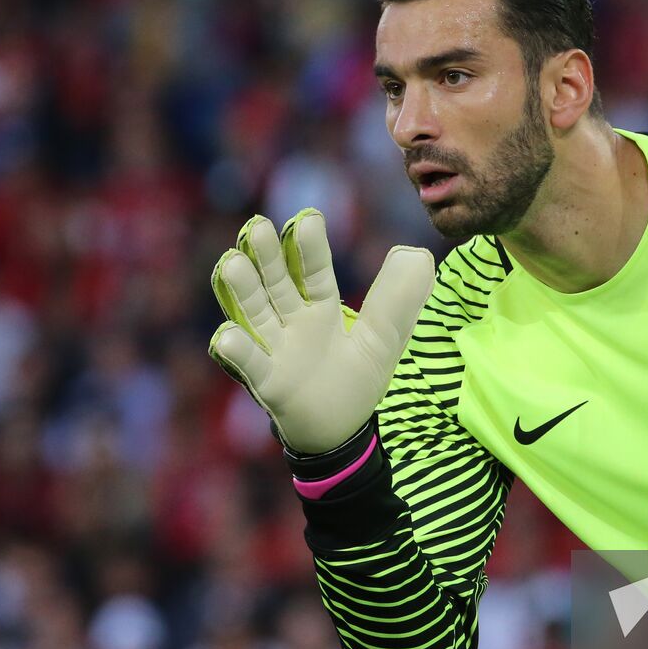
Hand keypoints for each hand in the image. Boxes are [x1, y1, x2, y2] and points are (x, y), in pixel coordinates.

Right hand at [208, 209, 434, 453]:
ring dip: (244, 289)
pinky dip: (238, 350)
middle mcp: (294, 321)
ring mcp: (276, 348)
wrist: (339, 430)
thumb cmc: (356, 379)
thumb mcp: (383, 340)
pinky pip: (251, 363)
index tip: (307, 219)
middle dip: (268, 257)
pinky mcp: (268, 381)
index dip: (310, 247)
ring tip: (232, 263)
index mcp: (322, 308)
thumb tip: (420, 255)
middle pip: (278, 283)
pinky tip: (227, 336)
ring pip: (257, 312)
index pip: (315, 271)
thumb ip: (397, 302)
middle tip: (256, 228)